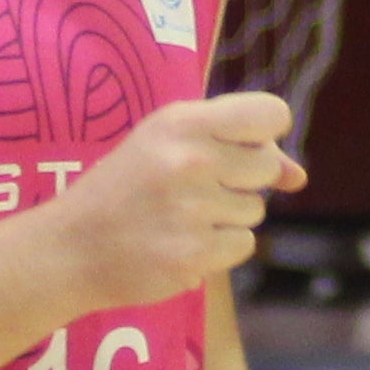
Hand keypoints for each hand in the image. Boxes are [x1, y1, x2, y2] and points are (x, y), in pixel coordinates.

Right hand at [38, 93, 305, 312]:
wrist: (70, 248)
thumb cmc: (125, 188)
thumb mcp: (166, 145)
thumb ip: (235, 147)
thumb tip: (298, 177)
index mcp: (181, 122)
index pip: (268, 114)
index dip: (266, 134)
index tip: (245, 147)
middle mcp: (190, 161)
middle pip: (266, 168)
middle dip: (241, 181)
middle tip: (195, 188)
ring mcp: (192, 210)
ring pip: (254, 211)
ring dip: (226, 217)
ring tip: (179, 217)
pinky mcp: (193, 254)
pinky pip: (242, 245)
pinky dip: (218, 249)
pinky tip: (181, 242)